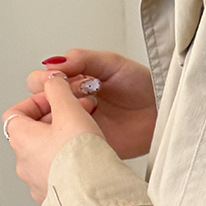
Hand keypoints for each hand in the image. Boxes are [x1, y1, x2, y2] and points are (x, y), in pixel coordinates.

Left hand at [4, 73, 105, 203]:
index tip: (55, 100)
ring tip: (86, 144)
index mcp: (21, 140)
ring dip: (63, 147)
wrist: (96, 198)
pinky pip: (59, 178)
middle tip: (77, 119)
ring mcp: (38, 184)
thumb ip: (59, 90)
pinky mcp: (55, 201)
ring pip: (47, 157)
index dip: (36, 102)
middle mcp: (24, 164)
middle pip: (33, 135)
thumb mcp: (70, 110)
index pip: (16, 113)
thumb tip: (53, 80)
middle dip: (55, 124)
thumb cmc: (80, 159)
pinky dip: (70, 169)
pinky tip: (87, 166)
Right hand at [26, 50, 156, 159]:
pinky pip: (74, 147)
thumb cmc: (143, 85)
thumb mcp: (110, 62)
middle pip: (41, 106)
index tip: (61, 79)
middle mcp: (74, 106)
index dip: (46, 81)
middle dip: (54, 99)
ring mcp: (82, 127)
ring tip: (91, 108)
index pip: (41, 82)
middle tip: (79, 95)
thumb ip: (81, 59)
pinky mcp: (93, 146)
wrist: (164, 109)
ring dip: (64, 117)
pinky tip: (92, 125)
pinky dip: (76, 137)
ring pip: (53, 128)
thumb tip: (53, 63)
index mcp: (73, 83)